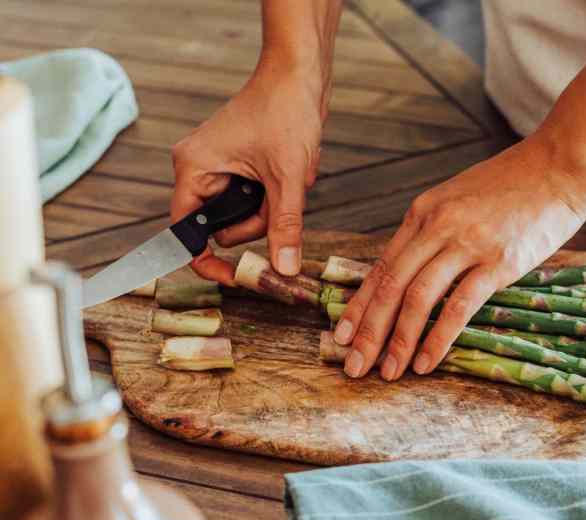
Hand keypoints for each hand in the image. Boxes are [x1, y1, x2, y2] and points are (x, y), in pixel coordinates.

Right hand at [170, 60, 325, 283]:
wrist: (300, 76)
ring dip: (269, 208)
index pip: (186, 233)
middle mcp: (198, 169)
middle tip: (279, 198)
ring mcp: (218, 168)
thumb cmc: (285, 112)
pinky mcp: (238, 167)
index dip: (207, 261)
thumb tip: (283, 270)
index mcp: (193, 169)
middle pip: (223, 228)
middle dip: (256, 222)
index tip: (235, 278)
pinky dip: (274, 194)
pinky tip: (287, 170)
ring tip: (286, 177)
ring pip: (243, 217)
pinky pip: (254, 200)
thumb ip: (284, 226)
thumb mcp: (288, 178)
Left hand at [334, 136, 585, 380]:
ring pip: (419, 298)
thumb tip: (415, 272)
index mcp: (424, 212)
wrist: (561, 164)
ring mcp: (468, 243)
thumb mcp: (460, 199)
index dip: (358, 306)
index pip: (381, 267)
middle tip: (355, 366)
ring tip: (389, 371)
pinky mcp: (499, 261)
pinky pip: (459, 306)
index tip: (341, 335)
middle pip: (391, 286)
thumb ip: (435, 232)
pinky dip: (439, 338)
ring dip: (399, 340)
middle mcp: (438, 226)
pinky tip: (427, 361)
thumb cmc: (515, 185)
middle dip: (369, 331)